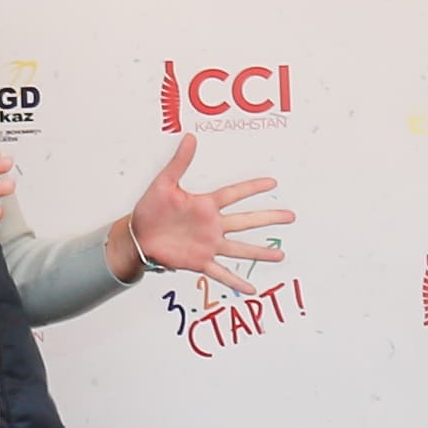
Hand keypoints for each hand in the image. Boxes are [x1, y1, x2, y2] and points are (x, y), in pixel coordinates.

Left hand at [124, 136, 289, 278]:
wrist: (137, 236)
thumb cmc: (149, 210)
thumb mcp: (164, 183)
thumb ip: (179, 162)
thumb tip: (189, 137)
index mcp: (205, 205)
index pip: (234, 194)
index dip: (252, 187)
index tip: (272, 182)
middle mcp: (212, 225)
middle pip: (246, 221)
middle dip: (268, 218)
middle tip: (290, 216)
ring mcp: (208, 244)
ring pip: (240, 249)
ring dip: (259, 252)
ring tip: (280, 256)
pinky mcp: (199, 261)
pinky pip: (221, 272)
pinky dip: (236, 281)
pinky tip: (251, 289)